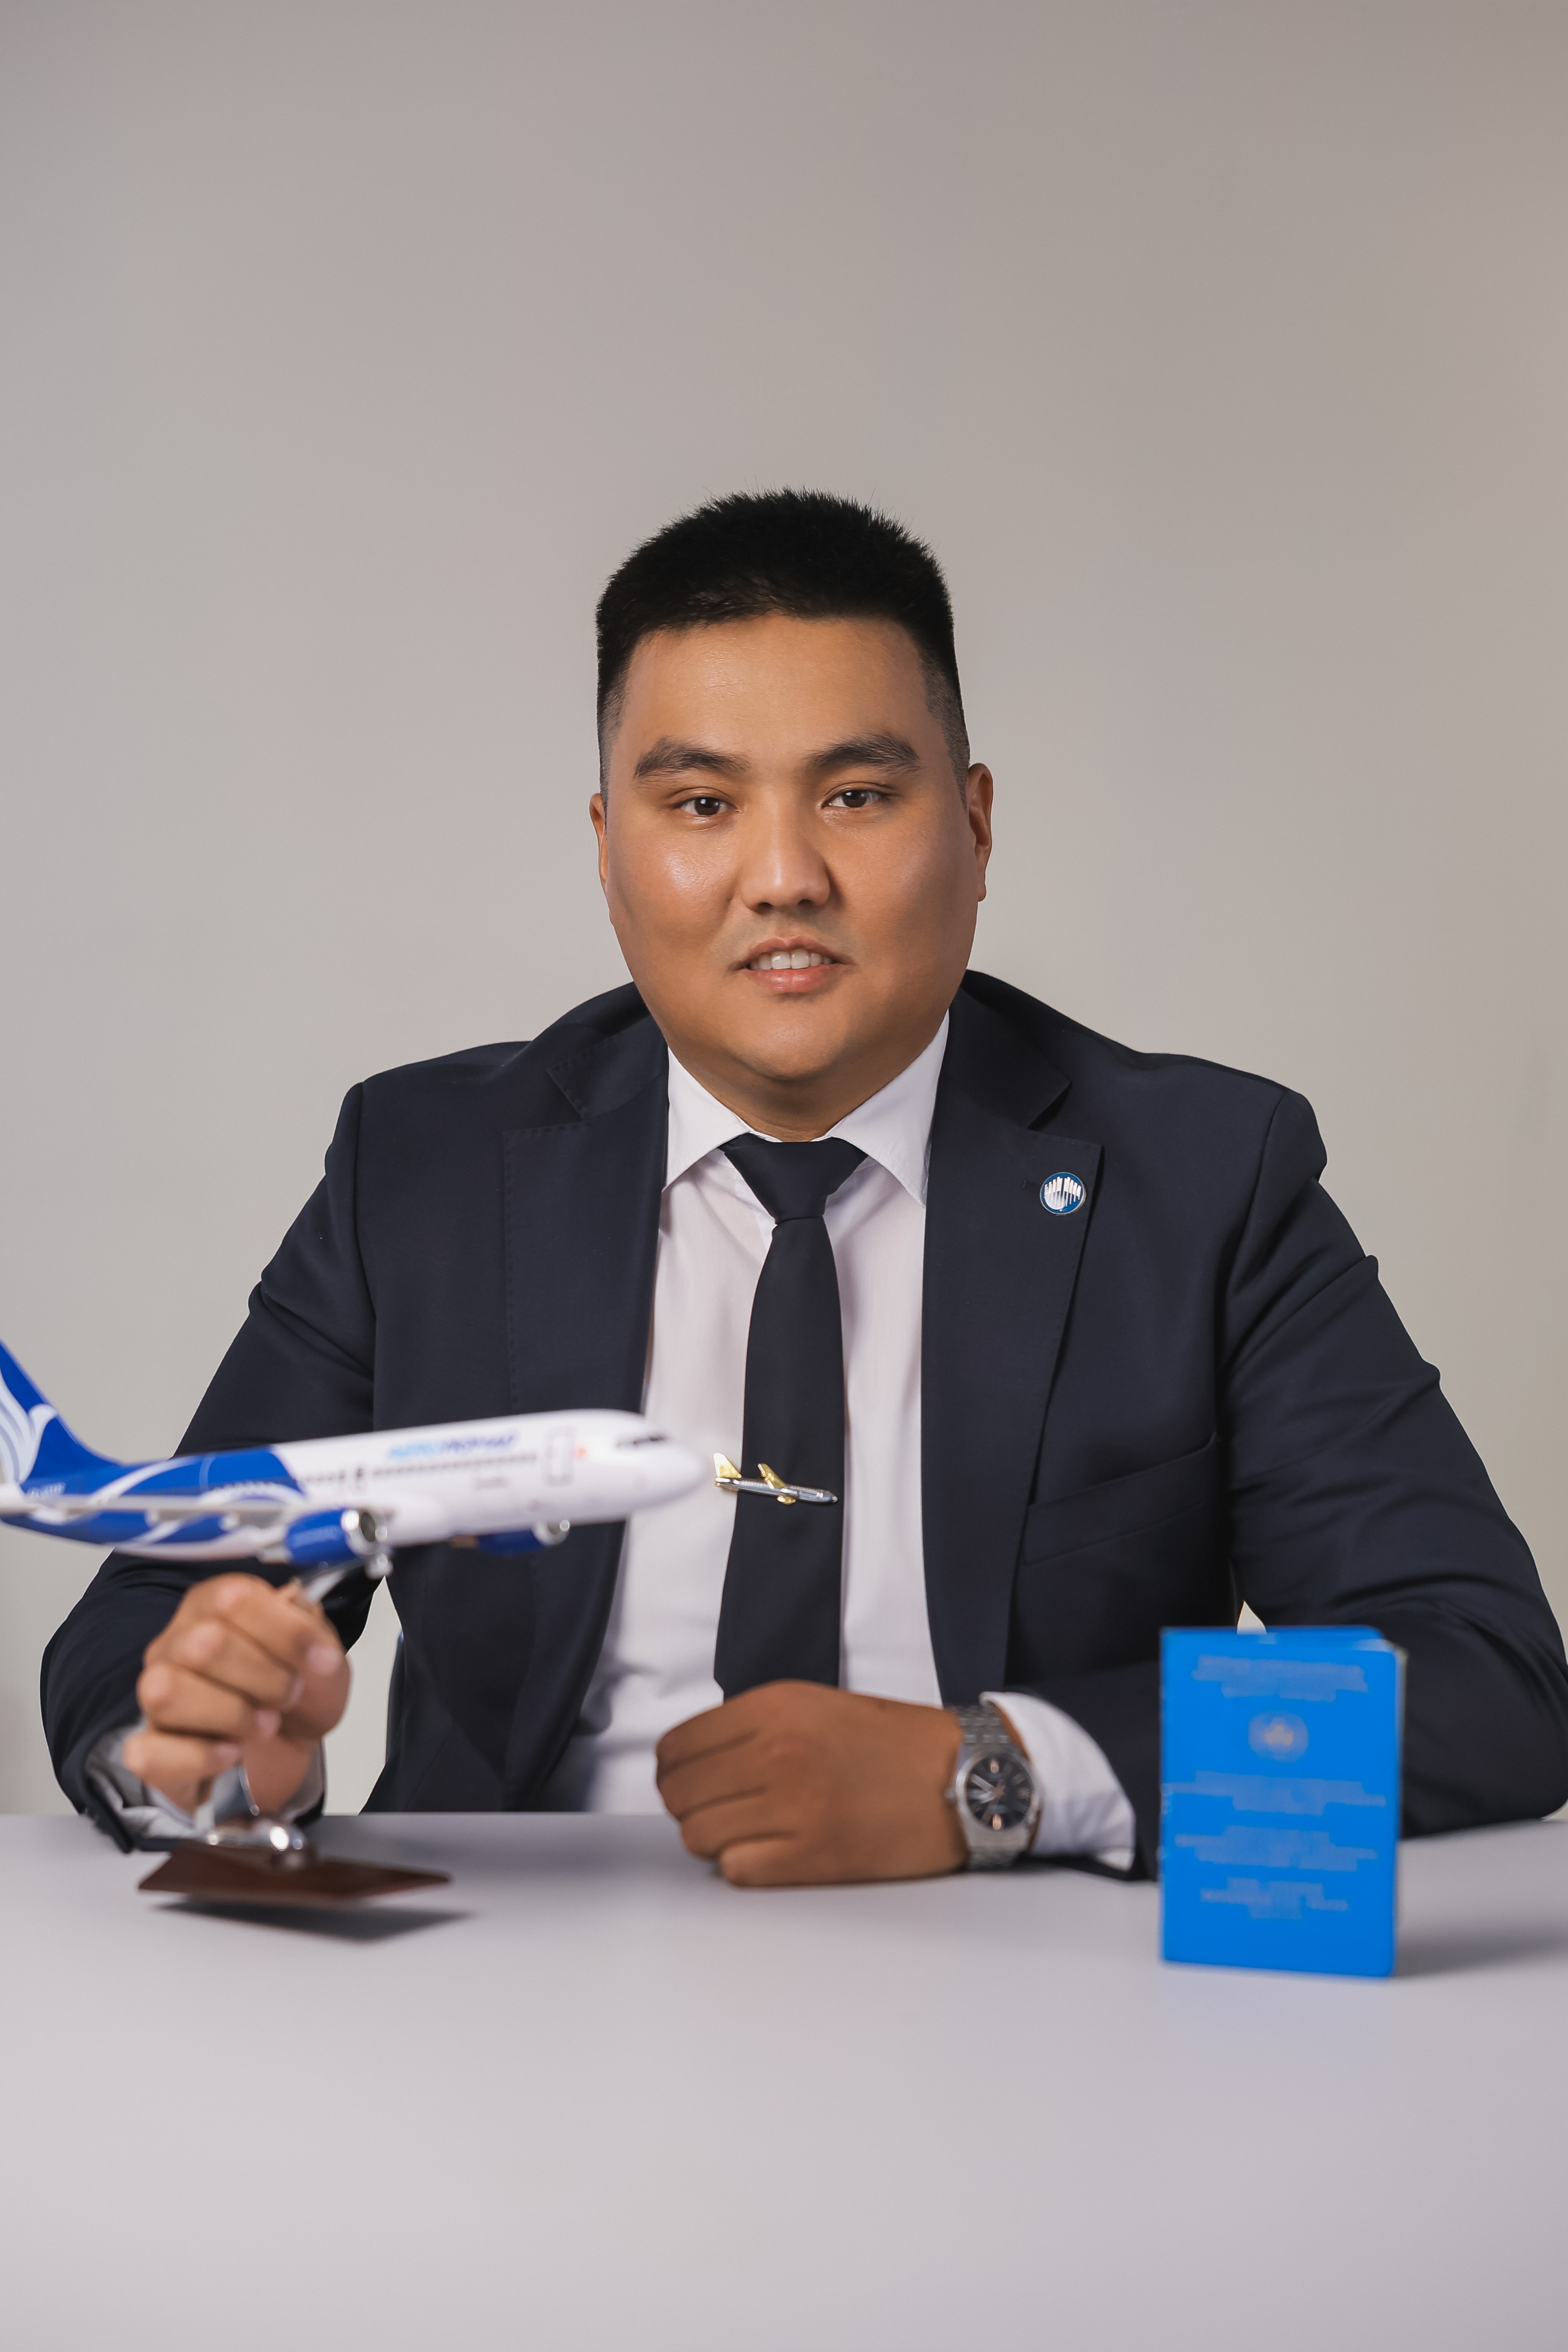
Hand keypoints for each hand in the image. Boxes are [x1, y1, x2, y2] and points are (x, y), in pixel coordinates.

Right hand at [122, 1573, 349, 1818]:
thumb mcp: (322, 1659)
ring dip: (231, 1714)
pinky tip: (233, 1753)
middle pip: (203, 1644)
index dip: (284, 1630)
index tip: (318, 1658)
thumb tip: (295, 1606)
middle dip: (264, 1676)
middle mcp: (176, 1644)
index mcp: (214, 1606)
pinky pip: (149, 1753)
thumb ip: (313, 1631)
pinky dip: (200, 1756)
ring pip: (166, 1692)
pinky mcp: (150, 1750)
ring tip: (265, 1725)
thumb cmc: (297, 1693)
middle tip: (290, 1694)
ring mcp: (154, 1696)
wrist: (285, 1749)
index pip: (232, 1599)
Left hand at [655, 1681, 968, 1886]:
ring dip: (714, 1836)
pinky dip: (743, 1865)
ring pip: (697, 1835)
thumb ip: (753, 1724)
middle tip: (720, 1807)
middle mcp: (775, 1753)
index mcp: (774, 1708)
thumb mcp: (815, 1704)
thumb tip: (697, 1759)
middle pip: (679, 1794)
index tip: (689, 1778)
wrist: (962, 1778)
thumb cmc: (894, 1744)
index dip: (676, 1768)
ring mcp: (791, 1807)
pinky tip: (770, 1851)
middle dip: (690, 1804)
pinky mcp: (810, 1857)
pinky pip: (734, 1869)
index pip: (677, 1747)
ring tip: (748, 1829)